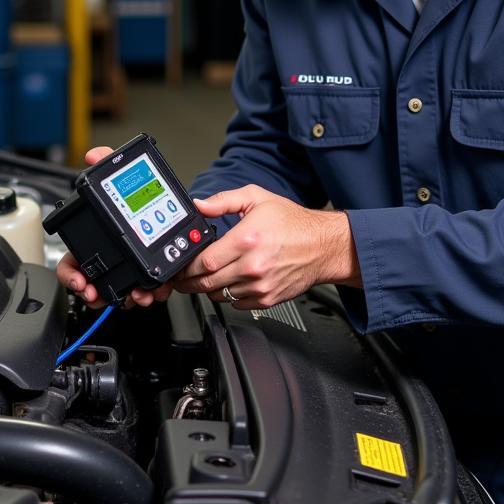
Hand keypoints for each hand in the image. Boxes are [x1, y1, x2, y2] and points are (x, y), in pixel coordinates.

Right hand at [54, 145, 174, 308]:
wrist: (169, 206)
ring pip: (118, 292)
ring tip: (136, 295)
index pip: (73, 262)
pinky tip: (153, 290)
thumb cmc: (140, 195)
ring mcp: (127, 268)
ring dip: (125, 297)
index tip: (81, 281)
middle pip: (92, 285)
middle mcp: (108, 257)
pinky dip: (147, 294)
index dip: (71, 275)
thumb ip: (108, 161)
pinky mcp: (147, 274)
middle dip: (96, 293)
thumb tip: (93, 154)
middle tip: (99, 294)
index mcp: (95, 238)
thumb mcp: (124, 176)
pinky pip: (142, 291)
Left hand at [172, 185, 359, 309]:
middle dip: (189, 282)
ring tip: (205, 278)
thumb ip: (224, 201)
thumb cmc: (293, 223)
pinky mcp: (267, 299)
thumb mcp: (257, 198)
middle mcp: (252, 266)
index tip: (180, 265)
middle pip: (207, 283)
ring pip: (220, 296)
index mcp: (246, 240)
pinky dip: (228, 296)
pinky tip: (229, 283)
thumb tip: (199, 205)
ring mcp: (260, 286)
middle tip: (182, 278)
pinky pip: (236, 304)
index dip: (187, 266)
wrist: (323, 246)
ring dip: (208, 289)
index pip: (204, 261)